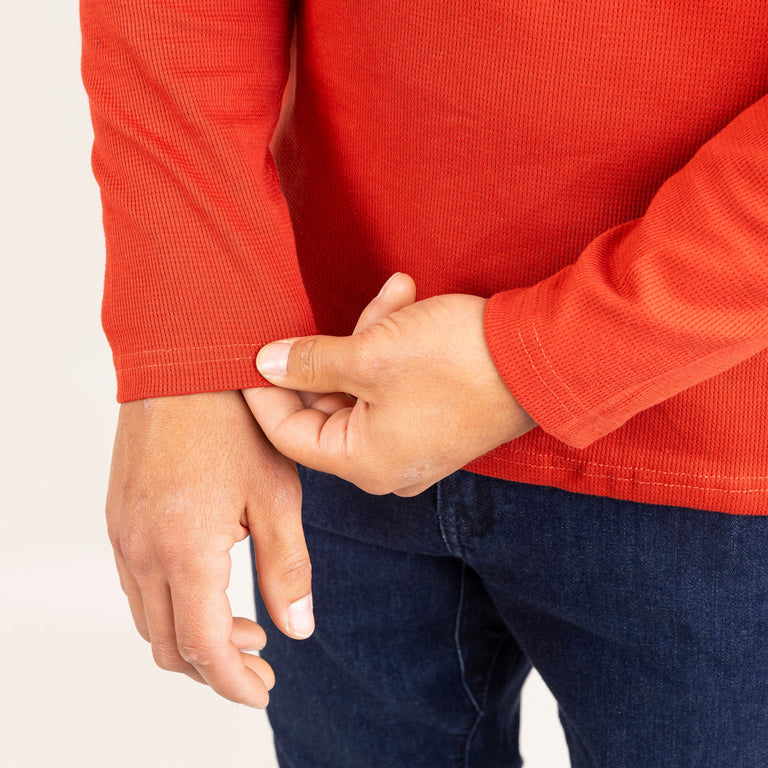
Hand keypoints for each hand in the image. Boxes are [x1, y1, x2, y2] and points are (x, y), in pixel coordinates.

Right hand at [106, 391, 313, 707]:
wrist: (185, 362)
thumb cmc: (237, 421)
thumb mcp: (276, 495)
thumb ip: (286, 567)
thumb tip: (297, 629)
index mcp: (184, 551)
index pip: (202, 647)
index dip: (232, 682)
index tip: (261, 692)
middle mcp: (141, 551)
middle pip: (167, 645)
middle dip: (213, 667)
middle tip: (259, 662)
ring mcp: (123, 534)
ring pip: (148, 618)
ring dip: (190, 637)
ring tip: (242, 627)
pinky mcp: (120, 516)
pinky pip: (137, 584)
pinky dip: (170, 604)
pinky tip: (209, 586)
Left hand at [244, 274, 535, 496]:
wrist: (544, 358)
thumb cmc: (459, 361)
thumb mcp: (372, 354)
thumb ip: (311, 362)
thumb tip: (266, 365)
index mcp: (363, 461)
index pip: (289, 432)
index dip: (264, 392)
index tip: (249, 355)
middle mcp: (386, 463)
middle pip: (329, 404)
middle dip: (332, 350)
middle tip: (344, 309)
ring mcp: (413, 443)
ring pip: (363, 388)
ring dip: (370, 337)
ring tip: (396, 295)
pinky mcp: (434, 420)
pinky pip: (394, 386)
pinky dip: (394, 349)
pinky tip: (409, 305)